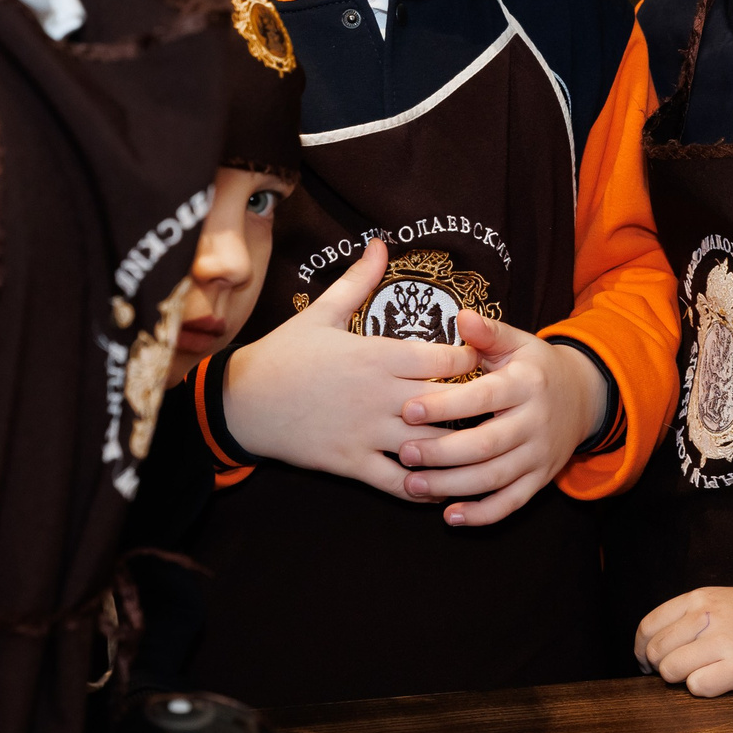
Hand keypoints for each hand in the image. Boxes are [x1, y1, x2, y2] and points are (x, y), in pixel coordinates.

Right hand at [221, 242, 475, 497]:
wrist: (241, 403)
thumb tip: (380, 244)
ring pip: (432, 447)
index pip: (445, 358)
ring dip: (457, 447)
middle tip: (491, 404)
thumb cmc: (284, 354)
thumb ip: (358, 281)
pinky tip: (443, 483)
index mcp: (376, 355)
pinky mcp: (353, 464)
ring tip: (477, 444)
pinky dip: (426, 488)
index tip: (478, 360)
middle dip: (473, 404)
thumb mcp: (321, 313)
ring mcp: (367, 433)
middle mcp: (379, 395)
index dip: (470, 359)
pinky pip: (401, 484)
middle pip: (448, 403)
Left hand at [394, 313, 610, 527]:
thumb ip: (488, 333)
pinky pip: (512, 503)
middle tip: (404, 453)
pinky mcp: (541, 479)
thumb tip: (462, 316)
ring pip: (494, 478)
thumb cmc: (535, 367)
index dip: (445, 406)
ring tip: (413, 484)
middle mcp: (535, 422)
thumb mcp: (517, 343)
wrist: (584, 397)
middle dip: (442, 452)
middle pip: (486, 445)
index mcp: (526, 385)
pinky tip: (451, 516)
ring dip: (452, 485)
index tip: (408, 409)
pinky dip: (482, 514)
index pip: (483, 398)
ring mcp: (539, 455)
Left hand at [634, 586, 732, 697]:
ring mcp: (722, 641)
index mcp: (700, 598)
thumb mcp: (725, 600)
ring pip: (671, 670)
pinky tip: (720, 681)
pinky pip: (698, 687)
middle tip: (676, 674)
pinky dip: (703, 689)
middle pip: (656, 651)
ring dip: (681, 679)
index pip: (649, 626)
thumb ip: (693, 615)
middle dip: (660, 668)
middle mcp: (706, 616)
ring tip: (701, 676)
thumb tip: (662, 642)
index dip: (642, 649)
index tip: (647, 662)